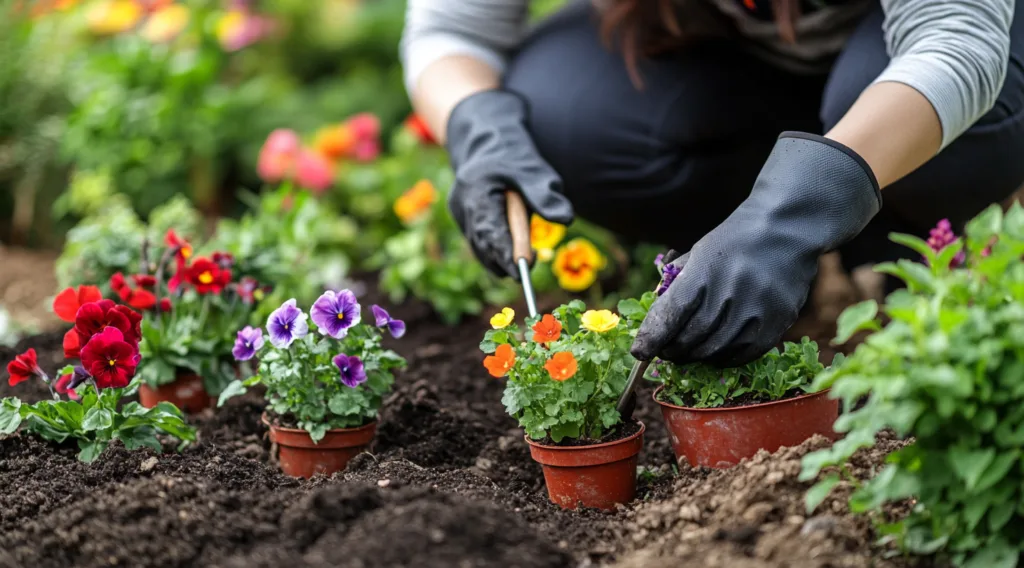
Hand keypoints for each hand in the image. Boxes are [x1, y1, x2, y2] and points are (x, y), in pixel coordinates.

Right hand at [445, 90, 573, 277]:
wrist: (486, 136)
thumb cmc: (513, 152)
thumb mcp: (533, 167)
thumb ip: (546, 194)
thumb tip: (566, 219)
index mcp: (476, 191)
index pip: (489, 232)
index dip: (504, 255)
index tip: (521, 272)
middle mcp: (462, 205)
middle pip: (481, 245)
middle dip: (503, 261)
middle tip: (528, 269)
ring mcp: (459, 213)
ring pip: (479, 246)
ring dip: (500, 255)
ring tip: (522, 259)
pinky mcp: (463, 218)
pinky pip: (479, 241)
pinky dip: (495, 247)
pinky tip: (512, 248)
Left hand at [632, 132, 881, 365]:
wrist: (787, 228)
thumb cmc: (734, 240)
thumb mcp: (700, 252)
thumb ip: (678, 284)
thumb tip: (655, 323)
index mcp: (705, 270)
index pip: (672, 313)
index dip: (652, 336)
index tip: (639, 351)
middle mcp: (730, 291)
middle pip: (691, 337)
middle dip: (671, 350)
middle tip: (664, 352)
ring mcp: (756, 309)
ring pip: (715, 350)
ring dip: (694, 357)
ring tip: (685, 353)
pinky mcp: (777, 322)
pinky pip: (742, 354)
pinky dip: (722, 359)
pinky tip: (714, 354)